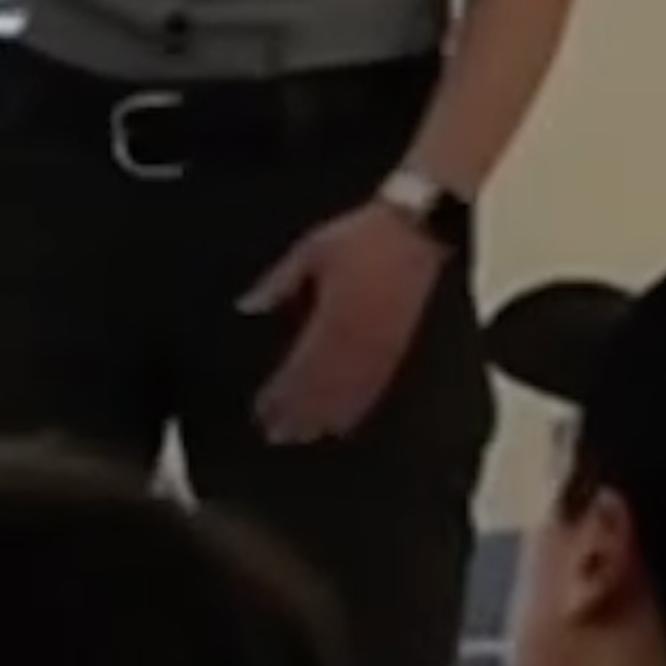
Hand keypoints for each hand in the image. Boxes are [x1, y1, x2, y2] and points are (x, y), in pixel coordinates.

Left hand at [241, 202, 444, 442]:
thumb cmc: (360, 236)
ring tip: (305, 436)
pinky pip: (380, 384)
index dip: (283, 392)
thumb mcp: (311, 251)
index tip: (262, 412)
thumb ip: (280, 281)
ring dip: (328, 416)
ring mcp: (386, 345)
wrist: (418, 229)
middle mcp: (360, 337)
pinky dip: (360, 406)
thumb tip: (247, 306)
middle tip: (277, 434)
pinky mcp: (404, 346)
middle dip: (301, 412)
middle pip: (326, 386)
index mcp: (334, 314)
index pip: (303, 364)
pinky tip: (348, 422)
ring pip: (354, 392)